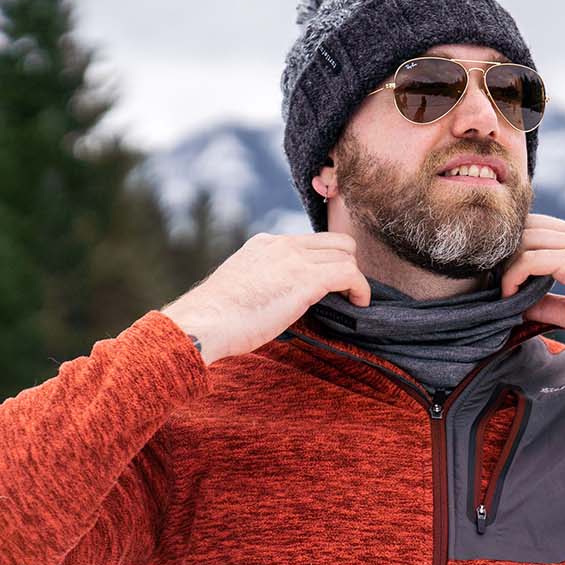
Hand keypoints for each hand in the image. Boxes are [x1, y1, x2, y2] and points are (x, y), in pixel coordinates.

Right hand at [160, 231, 370, 363]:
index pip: (310, 242)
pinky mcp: (306, 278)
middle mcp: (282, 244)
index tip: (330, 285)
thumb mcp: (242, 287)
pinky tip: (359, 304)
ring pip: (346, 254)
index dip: (326, 262)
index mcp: (265, 244)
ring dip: (354, 279)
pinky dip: (361, 288)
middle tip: (345, 292)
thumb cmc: (216, 318)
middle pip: (335, 242)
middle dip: (346, 264)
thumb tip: (277, 301)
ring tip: (353, 301)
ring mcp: (295, 258)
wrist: (203, 322)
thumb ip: (264, 283)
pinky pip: (350, 273)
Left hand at [499, 214, 564, 357]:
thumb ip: (550, 303)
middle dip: (504, 252)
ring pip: (525, 239)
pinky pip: (531, 259)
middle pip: (527, 227)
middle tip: (491, 281)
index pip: (538, 227)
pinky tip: (509, 296)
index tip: (500, 275)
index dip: (515, 247)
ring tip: (499, 290)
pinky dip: (513, 276)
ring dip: (505, 264)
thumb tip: (519, 307)